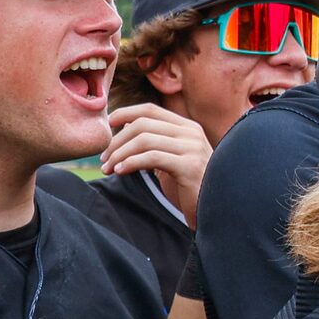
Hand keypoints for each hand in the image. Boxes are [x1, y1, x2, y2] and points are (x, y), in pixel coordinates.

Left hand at [101, 104, 212, 225]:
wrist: (214, 207)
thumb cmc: (190, 185)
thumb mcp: (172, 158)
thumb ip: (156, 142)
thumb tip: (125, 126)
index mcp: (187, 127)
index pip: (150, 110)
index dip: (125, 113)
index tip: (107, 126)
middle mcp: (192, 133)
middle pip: (142, 125)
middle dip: (117, 141)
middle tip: (104, 159)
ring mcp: (192, 148)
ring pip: (144, 140)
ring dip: (119, 154)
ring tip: (109, 168)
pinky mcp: (190, 166)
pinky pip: (152, 157)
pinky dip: (131, 162)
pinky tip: (121, 171)